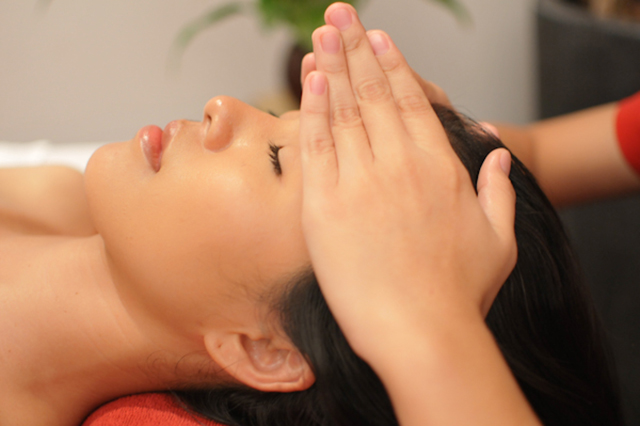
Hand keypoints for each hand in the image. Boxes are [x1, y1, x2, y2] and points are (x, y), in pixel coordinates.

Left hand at [298, 2, 516, 360]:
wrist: (421, 332)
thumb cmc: (460, 294)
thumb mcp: (499, 241)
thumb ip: (500, 191)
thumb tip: (500, 157)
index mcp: (440, 167)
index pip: (413, 101)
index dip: (393, 66)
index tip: (379, 39)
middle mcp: (400, 164)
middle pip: (374, 94)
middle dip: (355, 49)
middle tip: (341, 14)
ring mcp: (361, 181)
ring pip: (344, 110)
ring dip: (332, 66)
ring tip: (322, 32)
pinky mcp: (326, 205)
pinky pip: (317, 146)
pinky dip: (313, 109)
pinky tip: (310, 78)